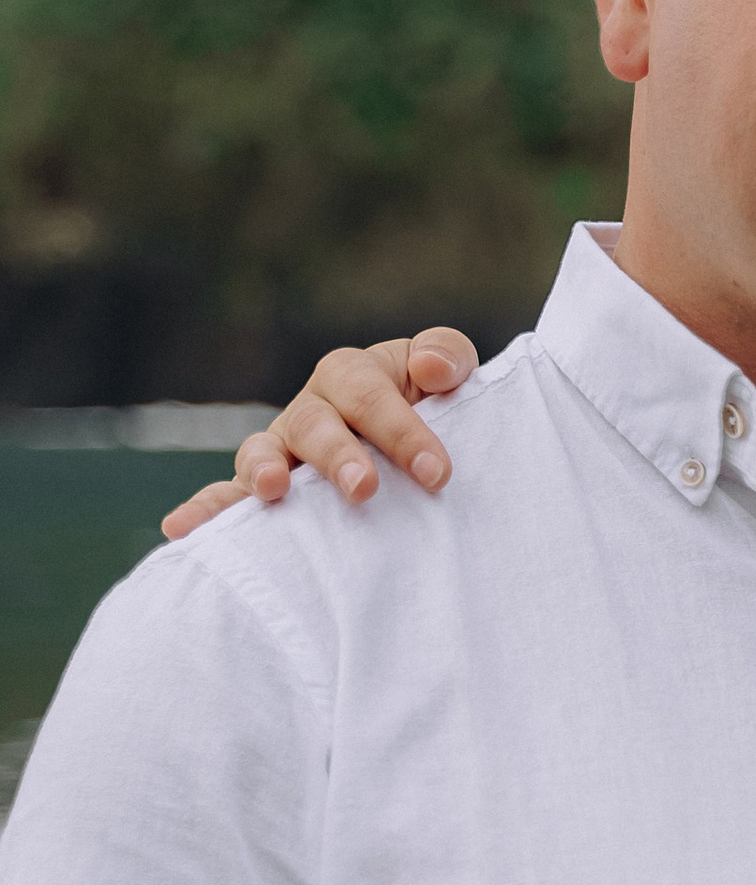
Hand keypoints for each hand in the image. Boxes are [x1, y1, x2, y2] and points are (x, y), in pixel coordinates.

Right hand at [161, 330, 480, 537]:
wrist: (416, 453)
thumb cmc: (429, 409)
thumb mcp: (444, 376)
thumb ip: (446, 356)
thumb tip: (431, 367)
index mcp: (349, 376)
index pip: (368, 394)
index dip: (401, 430)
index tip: (437, 473)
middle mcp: (309, 411)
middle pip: (313, 425)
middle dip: (337, 455)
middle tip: (363, 488)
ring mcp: (280, 453)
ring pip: (260, 455)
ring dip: (263, 472)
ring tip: (273, 491)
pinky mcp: (264, 494)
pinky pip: (227, 499)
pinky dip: (204, 511)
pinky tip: (180, 529)